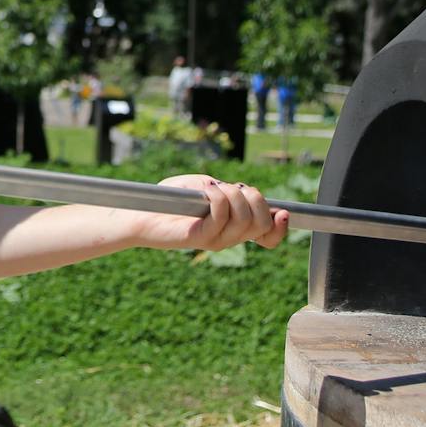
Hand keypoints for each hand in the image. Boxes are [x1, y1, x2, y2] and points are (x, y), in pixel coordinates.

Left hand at [135, 175, 287, 251]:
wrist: (142, 211)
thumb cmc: (173, 196)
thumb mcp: (207, 186)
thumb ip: (231, 190)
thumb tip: (248, 193)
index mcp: (235, 227)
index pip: (269, 236)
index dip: (281, 227)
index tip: (283, 212)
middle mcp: (229, 237)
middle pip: (262, 222)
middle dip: (255, 198)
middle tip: (234, 188)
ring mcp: (215, 239)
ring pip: (245, 219)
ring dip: (234, 195)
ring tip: (214, 189)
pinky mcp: (199, 237)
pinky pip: (221, 216)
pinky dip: (217, 196)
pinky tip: (206, 190)